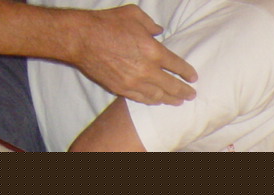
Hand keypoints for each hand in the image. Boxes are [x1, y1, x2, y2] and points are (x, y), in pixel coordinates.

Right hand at [72, 6, 197, 105]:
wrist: (80, 38)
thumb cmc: (106, 23)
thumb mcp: (133, 14)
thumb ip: (150, 24)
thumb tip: (159, 31)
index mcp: (153, 50)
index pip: (178, 66)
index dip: (188, 73)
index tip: (193, 78)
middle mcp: (147, 70)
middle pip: (172, 86)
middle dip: (185, 91)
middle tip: (191, 94)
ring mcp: (134, 82)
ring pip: (158, 96)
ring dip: (171, 99)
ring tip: (178, 101)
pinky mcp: (122, 89)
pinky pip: (142, 99)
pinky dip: (153, 101)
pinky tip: (158, 101)